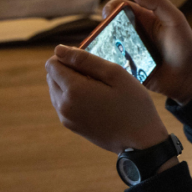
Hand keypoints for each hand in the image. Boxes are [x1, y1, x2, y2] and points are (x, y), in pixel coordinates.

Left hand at [46, 45, 168, 153]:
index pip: (52, 64)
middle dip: (69, 70)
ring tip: (98, 90)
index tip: (91, 64)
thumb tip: (59, 50)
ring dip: (70, 84)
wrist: (140, 141)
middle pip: (51, 76)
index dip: (69, 58)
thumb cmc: (133, 105)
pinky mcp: (71, 126)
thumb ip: (85, 60)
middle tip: (97, 77)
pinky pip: (62, 104)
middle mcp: (63, 104)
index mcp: (73, 90)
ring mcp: (66, 118)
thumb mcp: (115, 74)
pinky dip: (73, 97)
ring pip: (55, 90)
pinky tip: (96, 102)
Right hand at [103, 0, 191, 104]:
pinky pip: (111, 63)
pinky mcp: (126, 68)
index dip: (111, 7)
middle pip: (109, 25)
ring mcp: (128, 51)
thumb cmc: (184, 47)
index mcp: (142, 18)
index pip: (120, 6)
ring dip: (102, 45)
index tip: (108, 16)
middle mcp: (132, 33)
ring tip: (103, 50)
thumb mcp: (176, 20)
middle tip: (105, 35)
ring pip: (107, 44)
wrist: (188, 77)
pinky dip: (106, 62)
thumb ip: (159, 3)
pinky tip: (105, 63)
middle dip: (103, 28)